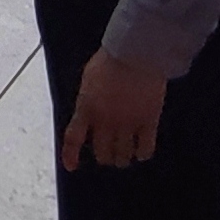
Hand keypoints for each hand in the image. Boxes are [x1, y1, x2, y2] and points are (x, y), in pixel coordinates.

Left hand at [59, 50, 166, 169]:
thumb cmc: (111, 59)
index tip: (71, 167)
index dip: (70, 155)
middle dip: (104, 156)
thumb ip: (87, 100)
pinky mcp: (149, 122)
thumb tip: (88, 115)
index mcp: (87, 108)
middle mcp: (105, 121)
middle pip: (102, 153)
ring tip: (124, 155)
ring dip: (122, 158)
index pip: (73, 138)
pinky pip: (145, 148)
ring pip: (123, 155)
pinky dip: (142, 154)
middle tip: (108, 154)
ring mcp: (128, 124)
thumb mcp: (89, 79)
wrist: (137, 52)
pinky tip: (142, 152)